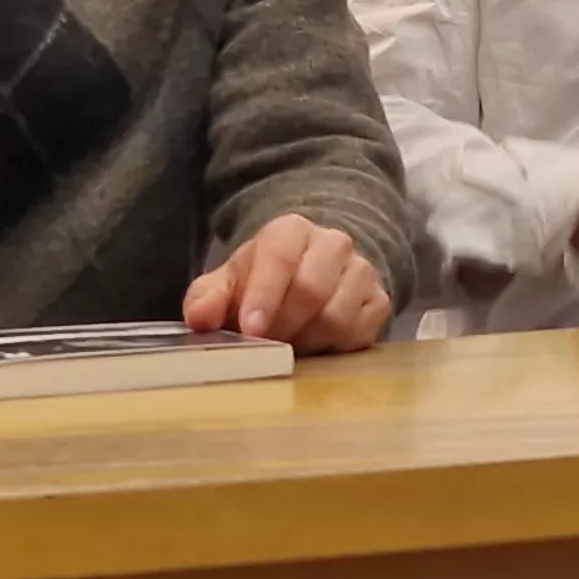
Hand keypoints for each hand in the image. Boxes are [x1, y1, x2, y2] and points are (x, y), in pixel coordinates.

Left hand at [184, 212, 392, 351]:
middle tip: (265, 348)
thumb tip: (200, 319)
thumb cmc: (262, 283)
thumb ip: (208, 299)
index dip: (264, 295)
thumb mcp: (228, 285)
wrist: (307, 276)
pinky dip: (334, 348)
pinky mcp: (378, 301)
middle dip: (283, 326)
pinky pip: (361, 332)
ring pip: (337, 315)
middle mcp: (333, 244)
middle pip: (311, 290)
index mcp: (290, 231)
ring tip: (288, 347)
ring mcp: (361, 271)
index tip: (251, 329)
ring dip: (307, 341)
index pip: (279, 257)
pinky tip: (316, 347)